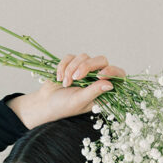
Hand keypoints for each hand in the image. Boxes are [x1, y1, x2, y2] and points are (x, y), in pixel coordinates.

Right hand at [6, 52, 126, 128]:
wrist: (45, 103)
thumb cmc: (63, 106)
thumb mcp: (80, 101)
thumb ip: (94, 91)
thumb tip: (111, 84)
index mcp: (102, 90)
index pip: (117, 75)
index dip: (112, 71)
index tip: (100, 75)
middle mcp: (96, 78)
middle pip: (101, 60)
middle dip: (87, 67)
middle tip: (76, 78)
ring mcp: (84, 70)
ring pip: (84, 56)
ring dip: (71, 69)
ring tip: (65, 83)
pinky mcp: (72, 63)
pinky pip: (71, 56)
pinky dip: (63, 66)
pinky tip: (59, 78)